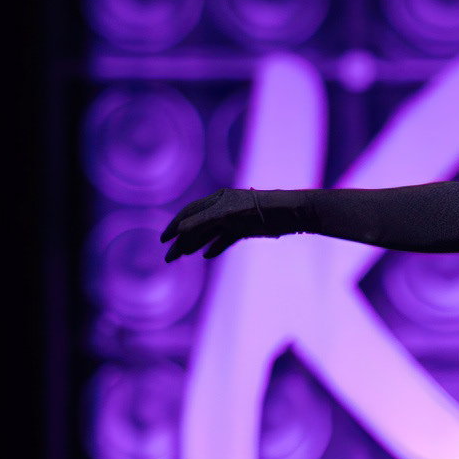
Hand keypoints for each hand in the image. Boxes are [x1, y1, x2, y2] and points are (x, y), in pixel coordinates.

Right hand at [161, 189, 305, 261]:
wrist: (295, 213)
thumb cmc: (263, 210)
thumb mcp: (231, 215)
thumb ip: (205, 221)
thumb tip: (180, 231)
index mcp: (218, 199)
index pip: (190, 213)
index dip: (175, 226)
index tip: (163, 240)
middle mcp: (224, 208)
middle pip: (198, 224)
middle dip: (182, 241)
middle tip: (169, 258)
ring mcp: (235, 218)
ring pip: (210, 233)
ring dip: (195, 244)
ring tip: (182, 256)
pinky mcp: (246, 228)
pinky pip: (226, 238)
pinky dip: (216, 246)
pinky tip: (207, 255)